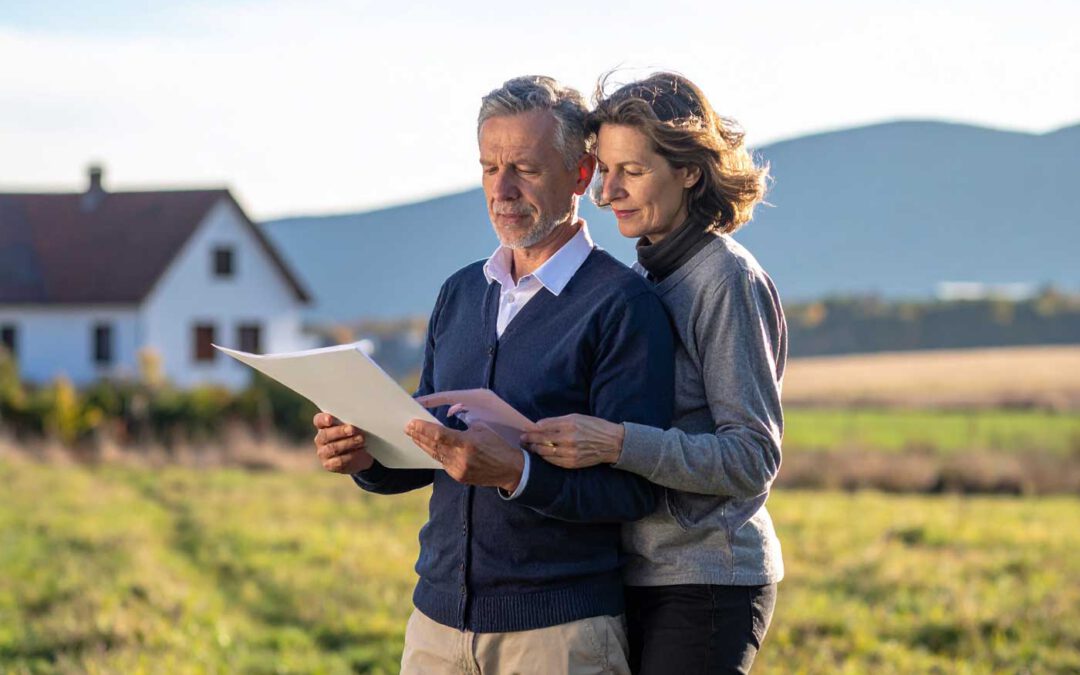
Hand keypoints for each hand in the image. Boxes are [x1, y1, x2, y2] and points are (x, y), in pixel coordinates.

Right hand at [313, 412, 373, 473]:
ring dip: (348, 443)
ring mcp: (323, 452)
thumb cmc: (354, 435)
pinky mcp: (329, 464)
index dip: (323, 419)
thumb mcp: (352, 426)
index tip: (330, 419)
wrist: (359, 454)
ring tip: (361, 440)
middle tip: (352, 429)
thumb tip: (357, 418)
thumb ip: (349, 422)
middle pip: (326, 435)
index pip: (318, 420)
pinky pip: (339, 461)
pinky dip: (351, 455)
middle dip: (340, 432)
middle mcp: (320, 439)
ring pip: (332, 448)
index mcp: (323, 426)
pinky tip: (359, 451)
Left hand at [404, 419, 523, 491]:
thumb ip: (463, 425)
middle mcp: (460, 458)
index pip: (438, 435)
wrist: (511, 470)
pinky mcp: (458, 476)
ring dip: (423, 445)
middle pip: (433, 446)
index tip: (412, 422)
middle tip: (407, 427)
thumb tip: (448, 417)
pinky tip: (427, 447)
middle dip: (419, 435)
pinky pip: (443, 463)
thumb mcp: (482, 428)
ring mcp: (458, 469)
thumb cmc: (498, 445)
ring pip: (435, 455)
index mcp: (467, 443)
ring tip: (413, 436)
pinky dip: (434, 453)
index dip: (423, 429)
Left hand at [520, 414, 624, 468]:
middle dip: (530, 439)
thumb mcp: (577, 417)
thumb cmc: (594, 427)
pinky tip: (542, 454)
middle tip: (522, 439)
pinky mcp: (573, 462)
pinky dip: (545, 458)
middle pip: (542, 440)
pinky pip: (554, 461)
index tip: (525, 429)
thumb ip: (557, 421)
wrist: (612, 443)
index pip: (544, 427)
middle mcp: (569, 438)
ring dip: (535, 449)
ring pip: (546, 452)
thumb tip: (539, 425)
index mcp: (570, 424)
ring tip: (529, 447)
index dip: (532, 429)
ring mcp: (570, 452)